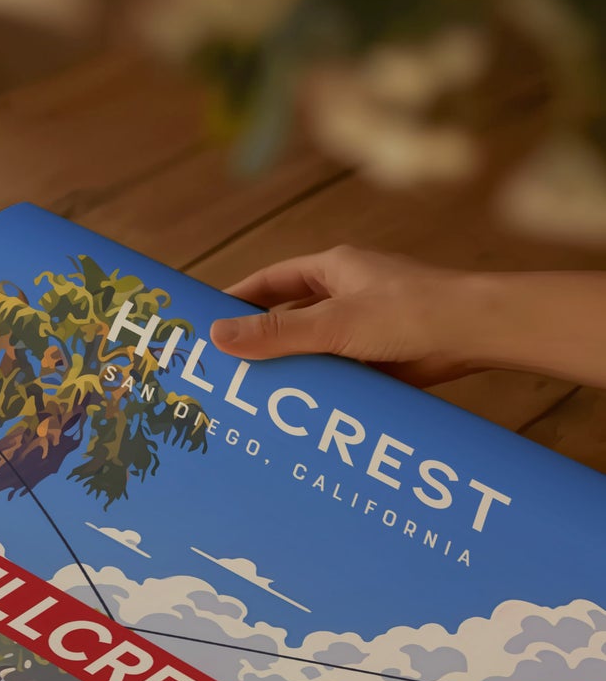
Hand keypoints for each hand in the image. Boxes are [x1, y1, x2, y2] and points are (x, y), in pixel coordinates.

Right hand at [209, 245, 479, 385]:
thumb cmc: (409, 312)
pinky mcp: (378, 358)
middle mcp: (346, 295)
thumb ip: (275, 333)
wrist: (475, 334)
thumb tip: (217, 336)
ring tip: (251, 398)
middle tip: (222, 368)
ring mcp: (363, 327)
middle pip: (288, 317)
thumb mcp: (332, 323)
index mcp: (334, 270)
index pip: (271, 281)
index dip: (237, 300)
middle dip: (258, 341)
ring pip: (311, 349)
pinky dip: (317, 388)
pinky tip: (296, 411)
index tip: (206, 322)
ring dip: (288, 370)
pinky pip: (336, 373)